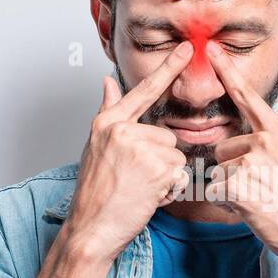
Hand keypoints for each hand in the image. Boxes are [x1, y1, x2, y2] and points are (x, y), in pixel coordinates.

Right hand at [63, 41, 194, 262]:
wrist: (91, 228)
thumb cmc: (95, 194)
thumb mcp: (95, 148)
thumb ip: (108, 113)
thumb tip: (109, 82)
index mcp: (108, 123)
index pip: (143, 90)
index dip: (168, 68)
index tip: (186, 49)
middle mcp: (122, 130)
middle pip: (166, 136)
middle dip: (160, 162)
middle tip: (135, 180)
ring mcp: (139, 148)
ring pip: (175, 156)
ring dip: (165, 178)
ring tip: (139, 190)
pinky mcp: (155, 167)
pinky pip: (179, 174)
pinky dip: (169, 190)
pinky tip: (147, 197)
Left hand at [203, 40, 277, 277]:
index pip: (248, 96)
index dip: (228, 71)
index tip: (212, 49)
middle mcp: (264, 142)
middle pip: (223, 147)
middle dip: (233, 169)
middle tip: (261, 187)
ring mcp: (251, 163)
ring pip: (218, 170)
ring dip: (229, 187)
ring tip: (258, 198)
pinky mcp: (238, 186)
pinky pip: (215, 190)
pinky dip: (226, 203)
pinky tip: (250, 209)